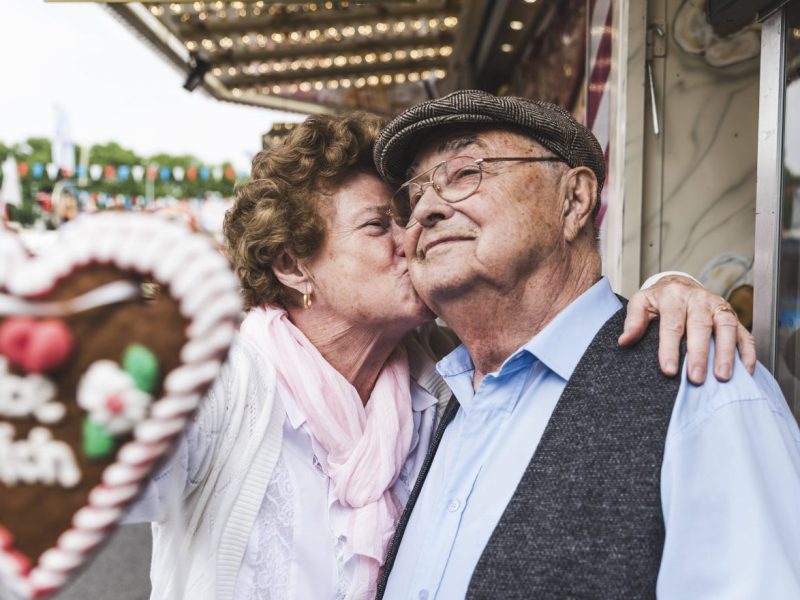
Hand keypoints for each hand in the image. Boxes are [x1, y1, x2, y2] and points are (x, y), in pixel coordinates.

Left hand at [619, 275, 755, 382]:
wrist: (679, 285)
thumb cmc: (659, 299)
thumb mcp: (641, 303)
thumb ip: (633, 320)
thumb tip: (624, 341)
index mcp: (674, 296)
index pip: (672, 324)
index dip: (669, 348)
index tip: (668, 370)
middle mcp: (699, 300)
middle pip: (701, 326)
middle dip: (699, 354)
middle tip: (696, 378)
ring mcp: (719, 307)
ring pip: (727, 327)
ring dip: (726, 353)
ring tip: (722, 377)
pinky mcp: (733, 316)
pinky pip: (744, 334)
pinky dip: (747, 352)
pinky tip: (744, 371)